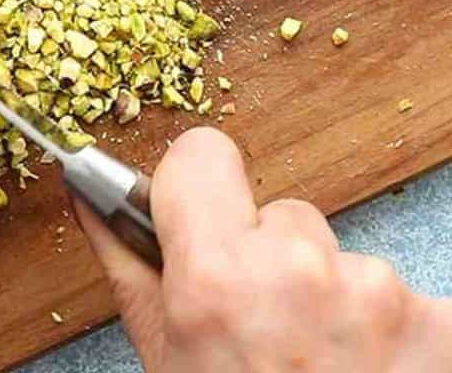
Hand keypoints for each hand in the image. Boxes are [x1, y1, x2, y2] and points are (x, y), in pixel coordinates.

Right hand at [74, 128, 451, 369]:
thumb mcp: (169, 367)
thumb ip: (132, 271)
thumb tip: (91, 193)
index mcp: (216, 281)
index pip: (202, 155)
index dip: (196, 191)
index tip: (203, 225)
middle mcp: (297, 274)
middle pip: (282, 216)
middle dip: (276, 267)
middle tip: (272, 342)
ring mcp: (376, 295)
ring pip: (342, 259)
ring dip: (335, 305)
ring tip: (323, 370)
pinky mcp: (438, 321)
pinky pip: (403, 296)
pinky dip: (392, 335)